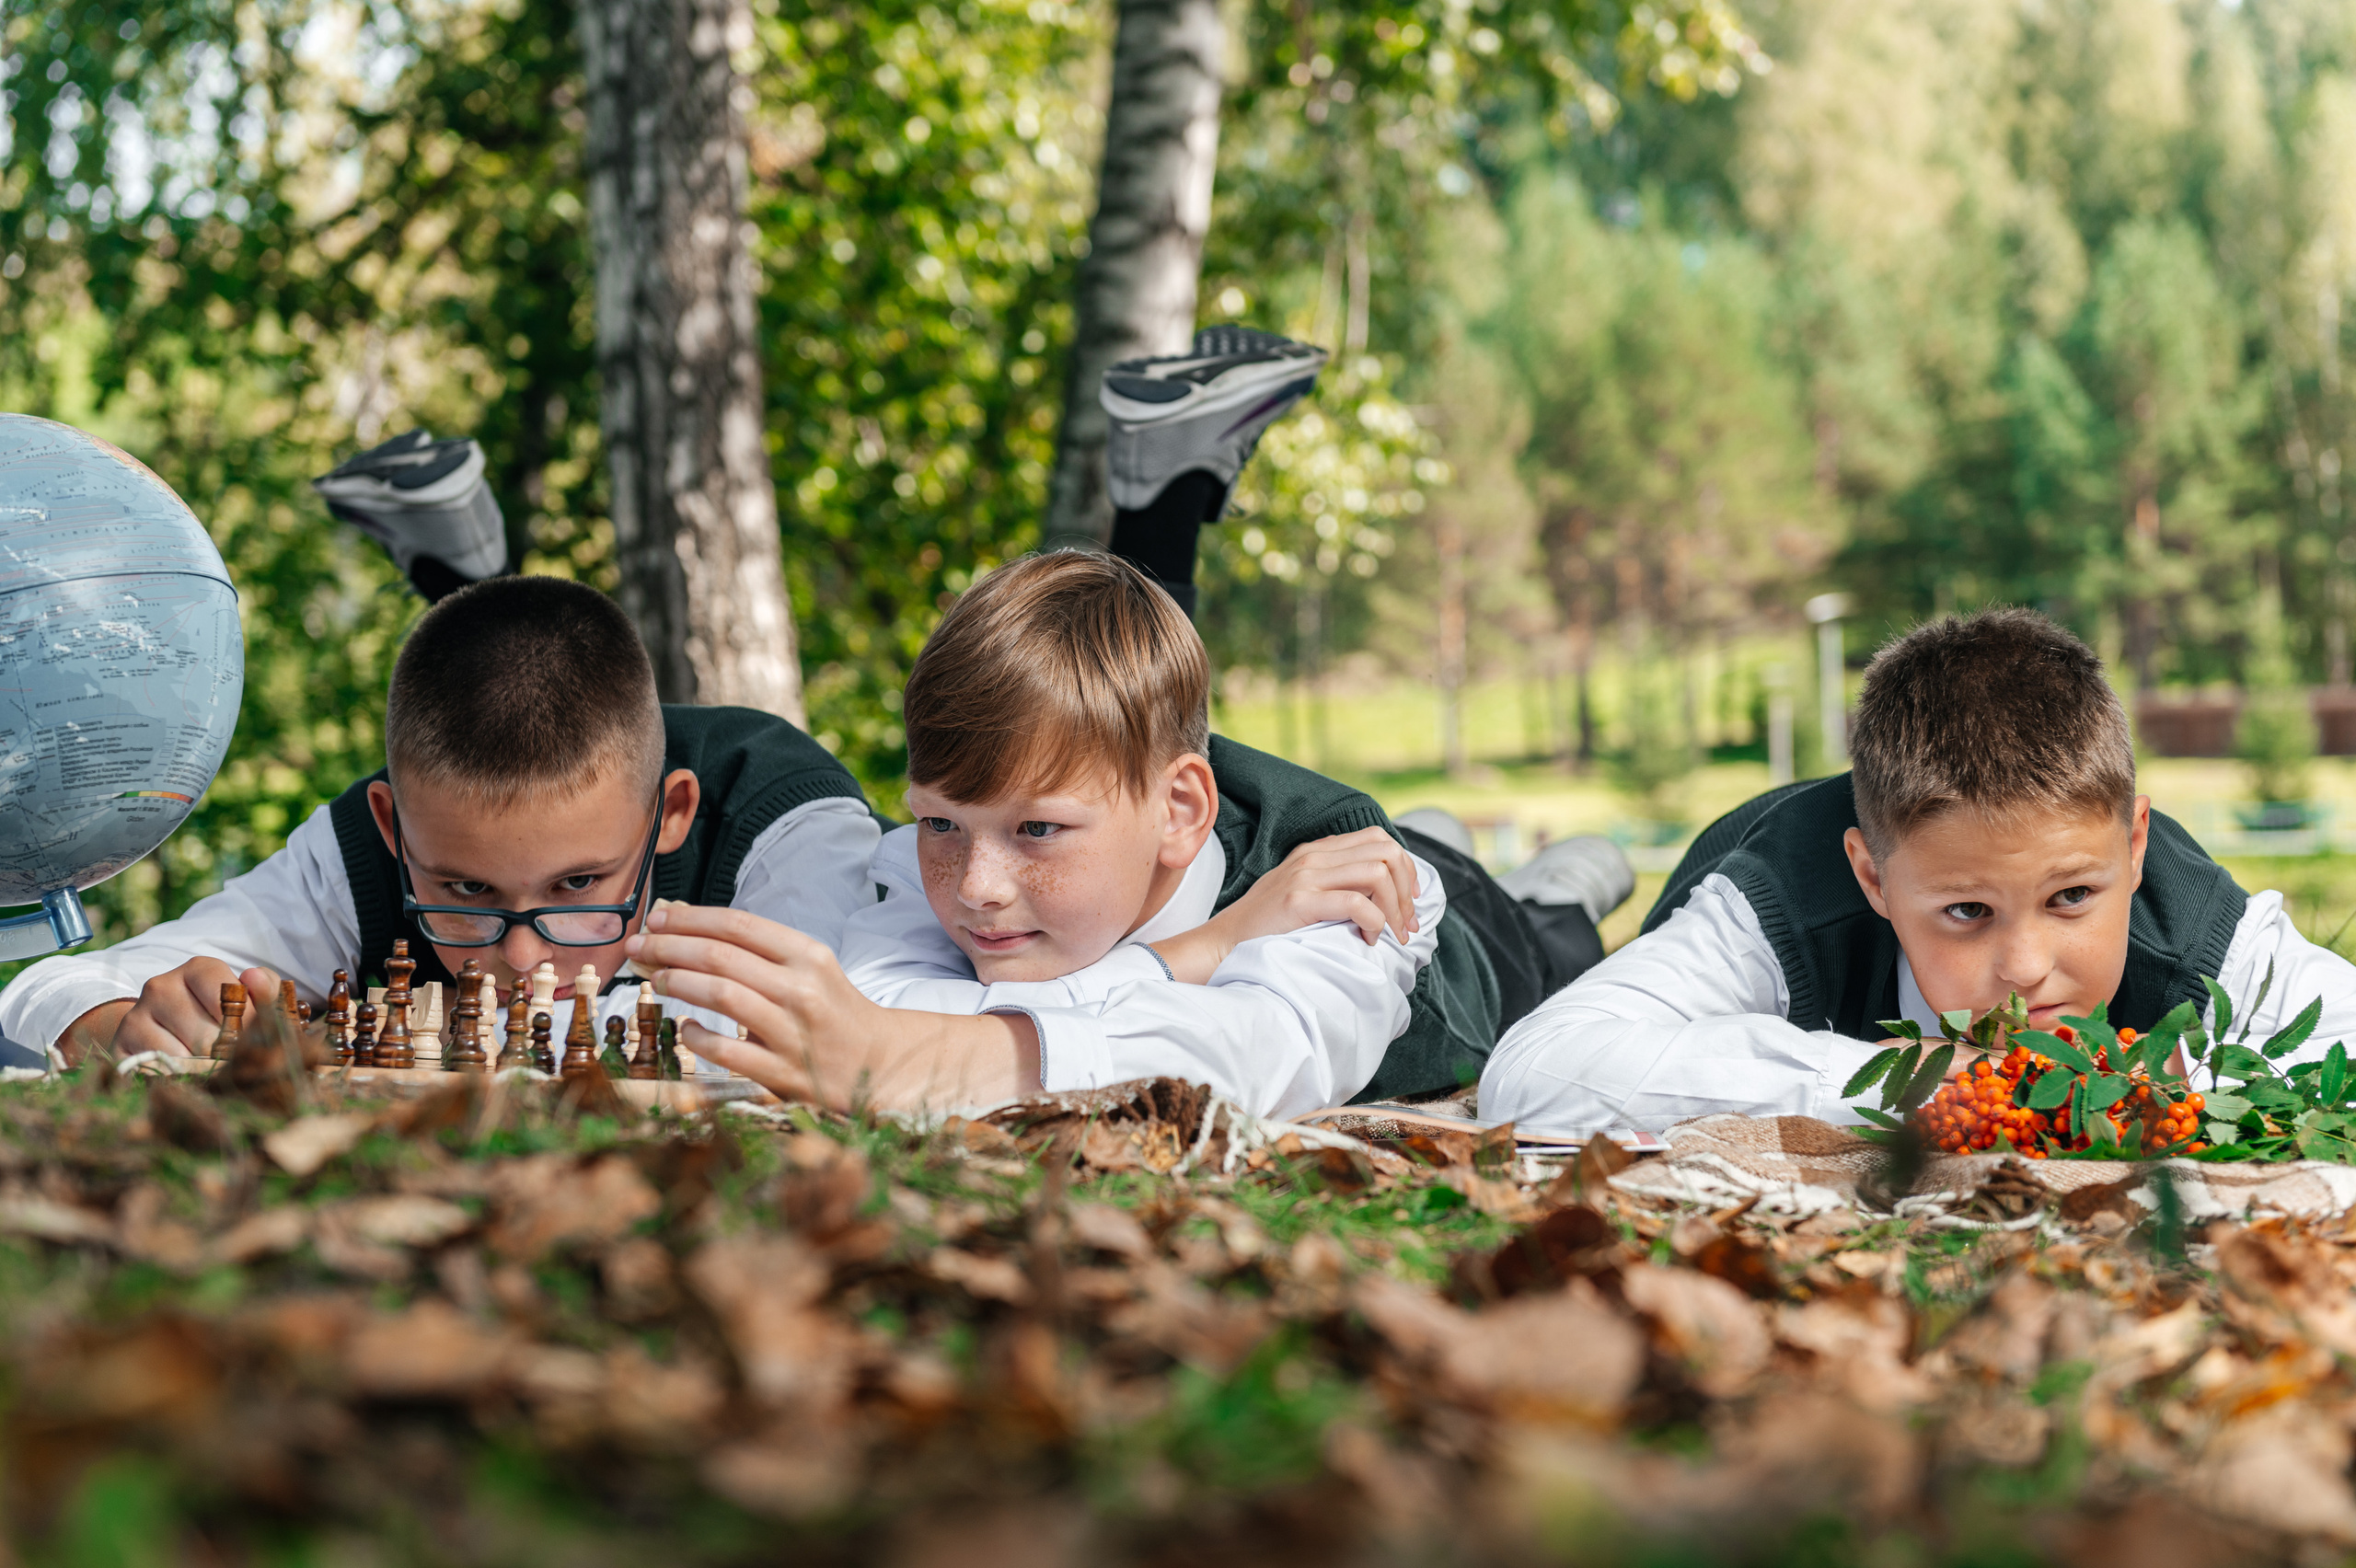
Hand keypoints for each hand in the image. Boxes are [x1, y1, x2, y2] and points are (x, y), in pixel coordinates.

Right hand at [76, 958, 283, 1060]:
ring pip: (183, 1056)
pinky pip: (157, 1072)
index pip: (231, 995)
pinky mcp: (120, 1046)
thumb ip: (267, 993)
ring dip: (204, 1072)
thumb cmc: (221, 1021)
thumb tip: (253, 977)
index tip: (252, 1038)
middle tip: (233, 1063)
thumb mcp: (252, 1005)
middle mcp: (161, 986)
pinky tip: (186, 1078)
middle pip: (209, 1033)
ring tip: (210, 1071)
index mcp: (199, 969)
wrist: (168, 1038)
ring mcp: (136, 1015)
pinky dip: (177, 1081)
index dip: (248, 1025)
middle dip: (228, 1056)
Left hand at [625, 904, 1038, 1110]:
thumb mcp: (807, 967)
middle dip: (669, 947)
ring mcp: (792, 1031)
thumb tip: (685, 927)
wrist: (876, 1063)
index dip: (690, 917)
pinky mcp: (783, 1072)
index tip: (657, 918)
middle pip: (720, 956)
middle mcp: (801, 988)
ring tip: (655, 978)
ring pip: (720, 996)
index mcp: (808, 955)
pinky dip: (697, 1037)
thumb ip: (756, 950)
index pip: (738, 925)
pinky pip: (726, 1050)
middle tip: (638, 947)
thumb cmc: (831, 1009)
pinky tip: (686, 1029)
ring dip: (677, 983)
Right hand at [1150, 826, 1420, 983]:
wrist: (1224, 943)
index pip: (1379, 839)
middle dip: (1406, 890)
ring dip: (1395, 909)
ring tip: (1392, 935)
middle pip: (1386, 851)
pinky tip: (1368, 938)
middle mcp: (1314, 857)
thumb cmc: (1267, 927)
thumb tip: (1383, 896)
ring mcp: (1306, 876)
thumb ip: (1336, 883)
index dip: (1405, 868)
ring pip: (1377, 873)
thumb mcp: (1303, 893)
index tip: (1409, 902)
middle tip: (1407, 924)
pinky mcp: (1300, 901)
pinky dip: (1375, 922)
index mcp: (1317, 851)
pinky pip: (1357, 903)